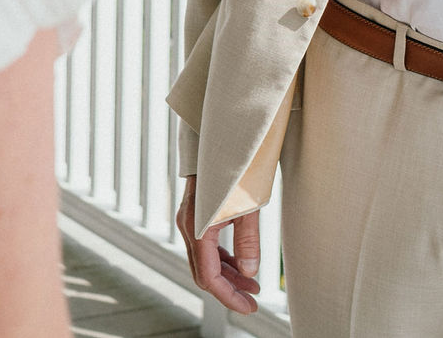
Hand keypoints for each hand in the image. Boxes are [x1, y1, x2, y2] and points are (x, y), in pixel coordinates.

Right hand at [175, 176, 261, 313]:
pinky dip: (223, 260)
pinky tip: (241, 267)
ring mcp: (190, 220)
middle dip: (228, 291)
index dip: (229, 297)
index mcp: (198, 227)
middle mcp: (188, 226)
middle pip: (204, 273)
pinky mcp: (196, 214)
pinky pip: (206, 247)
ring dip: (228, 276)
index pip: (209, 277)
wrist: (223, 136)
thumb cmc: (237, 168)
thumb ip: (248, 242)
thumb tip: (250, 273)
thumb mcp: (249, 206)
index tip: (250, 307)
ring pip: (205, 261)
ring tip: (253, 287)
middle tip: (253, 302)